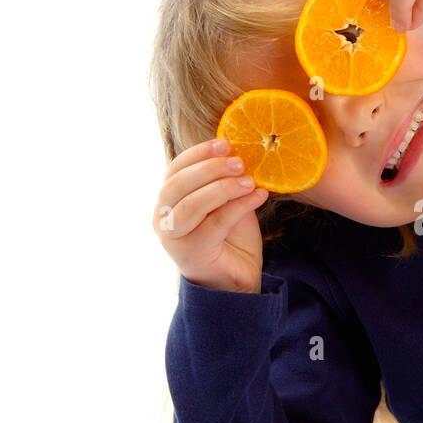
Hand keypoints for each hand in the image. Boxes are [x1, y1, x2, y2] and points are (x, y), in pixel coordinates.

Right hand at [153, 138, 270, 293]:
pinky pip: (215, 224)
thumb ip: (225, 181)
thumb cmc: (230, 238)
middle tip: (239, 161)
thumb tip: (240, 152)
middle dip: (209, 168)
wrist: (237, 279)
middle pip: (177, 185)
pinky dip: (238, 207)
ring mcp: (174, 238)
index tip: (225, 142)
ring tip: (249, 180)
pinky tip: (258, 196)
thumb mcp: (227, 202)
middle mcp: (164, 218)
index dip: (198, 154)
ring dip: (222, 188)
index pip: (175, 170)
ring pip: (192, 205)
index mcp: (168, 201)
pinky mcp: (192, 253)